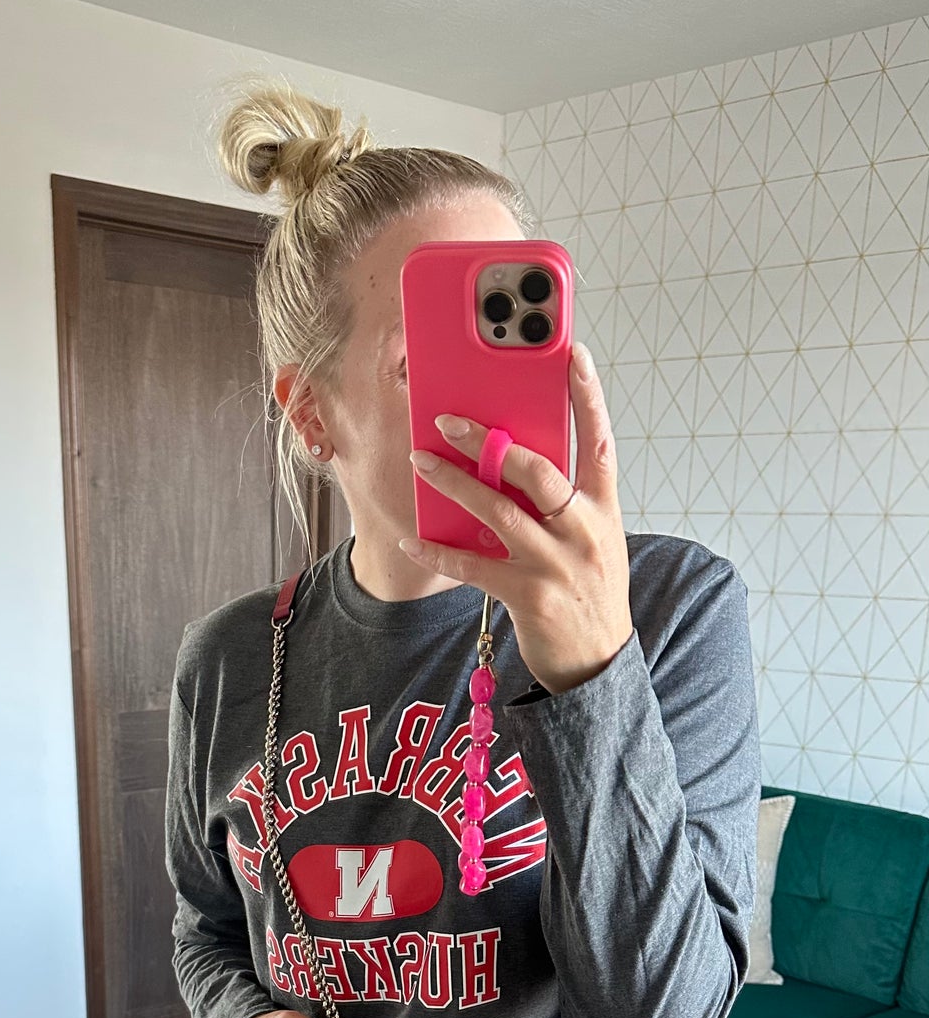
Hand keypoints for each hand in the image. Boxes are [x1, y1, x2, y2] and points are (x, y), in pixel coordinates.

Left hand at [399, 343, 633, 693]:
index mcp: (603, 510)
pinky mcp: (531, 598)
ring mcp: (558, 565)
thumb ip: (565, 500)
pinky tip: (414, 540)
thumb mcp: (592, 539)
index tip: (571, 353)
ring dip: (456, 484)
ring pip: (501, 513)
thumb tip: (516, 457)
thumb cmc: (588, 591)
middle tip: (449, 419)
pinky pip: (476, 568)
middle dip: (491, 442)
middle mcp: (584, 532)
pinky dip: (442, 553)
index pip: (599, 441)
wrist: (598, 663)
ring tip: (421, 462)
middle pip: (538, 472)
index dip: (588, 396)